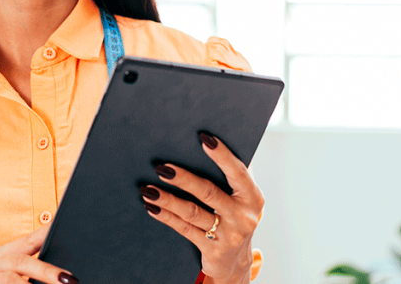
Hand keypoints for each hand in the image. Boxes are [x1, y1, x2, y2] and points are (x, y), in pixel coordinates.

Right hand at [0, 225, 78, 283]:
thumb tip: (62, 276)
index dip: (46, 234)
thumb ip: (29, 273)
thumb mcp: (11, 278)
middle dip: (46, 271)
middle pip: (20, 261)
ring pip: (11, 277)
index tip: (63, 227)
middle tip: (68, 279)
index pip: (27, 241)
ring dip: (35, 283)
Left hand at [140, 133, 263, 283]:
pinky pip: (184, 229)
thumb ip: (234, 174)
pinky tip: (151, 207)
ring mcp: (228, 235)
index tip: (204, 139)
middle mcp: (243, 216)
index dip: (222, 155)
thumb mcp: (243, 198)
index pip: (237, 172)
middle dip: (183, 179)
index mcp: (252, 197)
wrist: (236, 261)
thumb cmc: (236, 218)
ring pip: (192, 212)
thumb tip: (212, 142)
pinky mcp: (212, 249)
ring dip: (167, 199)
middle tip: (162, 167)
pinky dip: (166, 216)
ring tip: (148, 189)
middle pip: (209, 193)